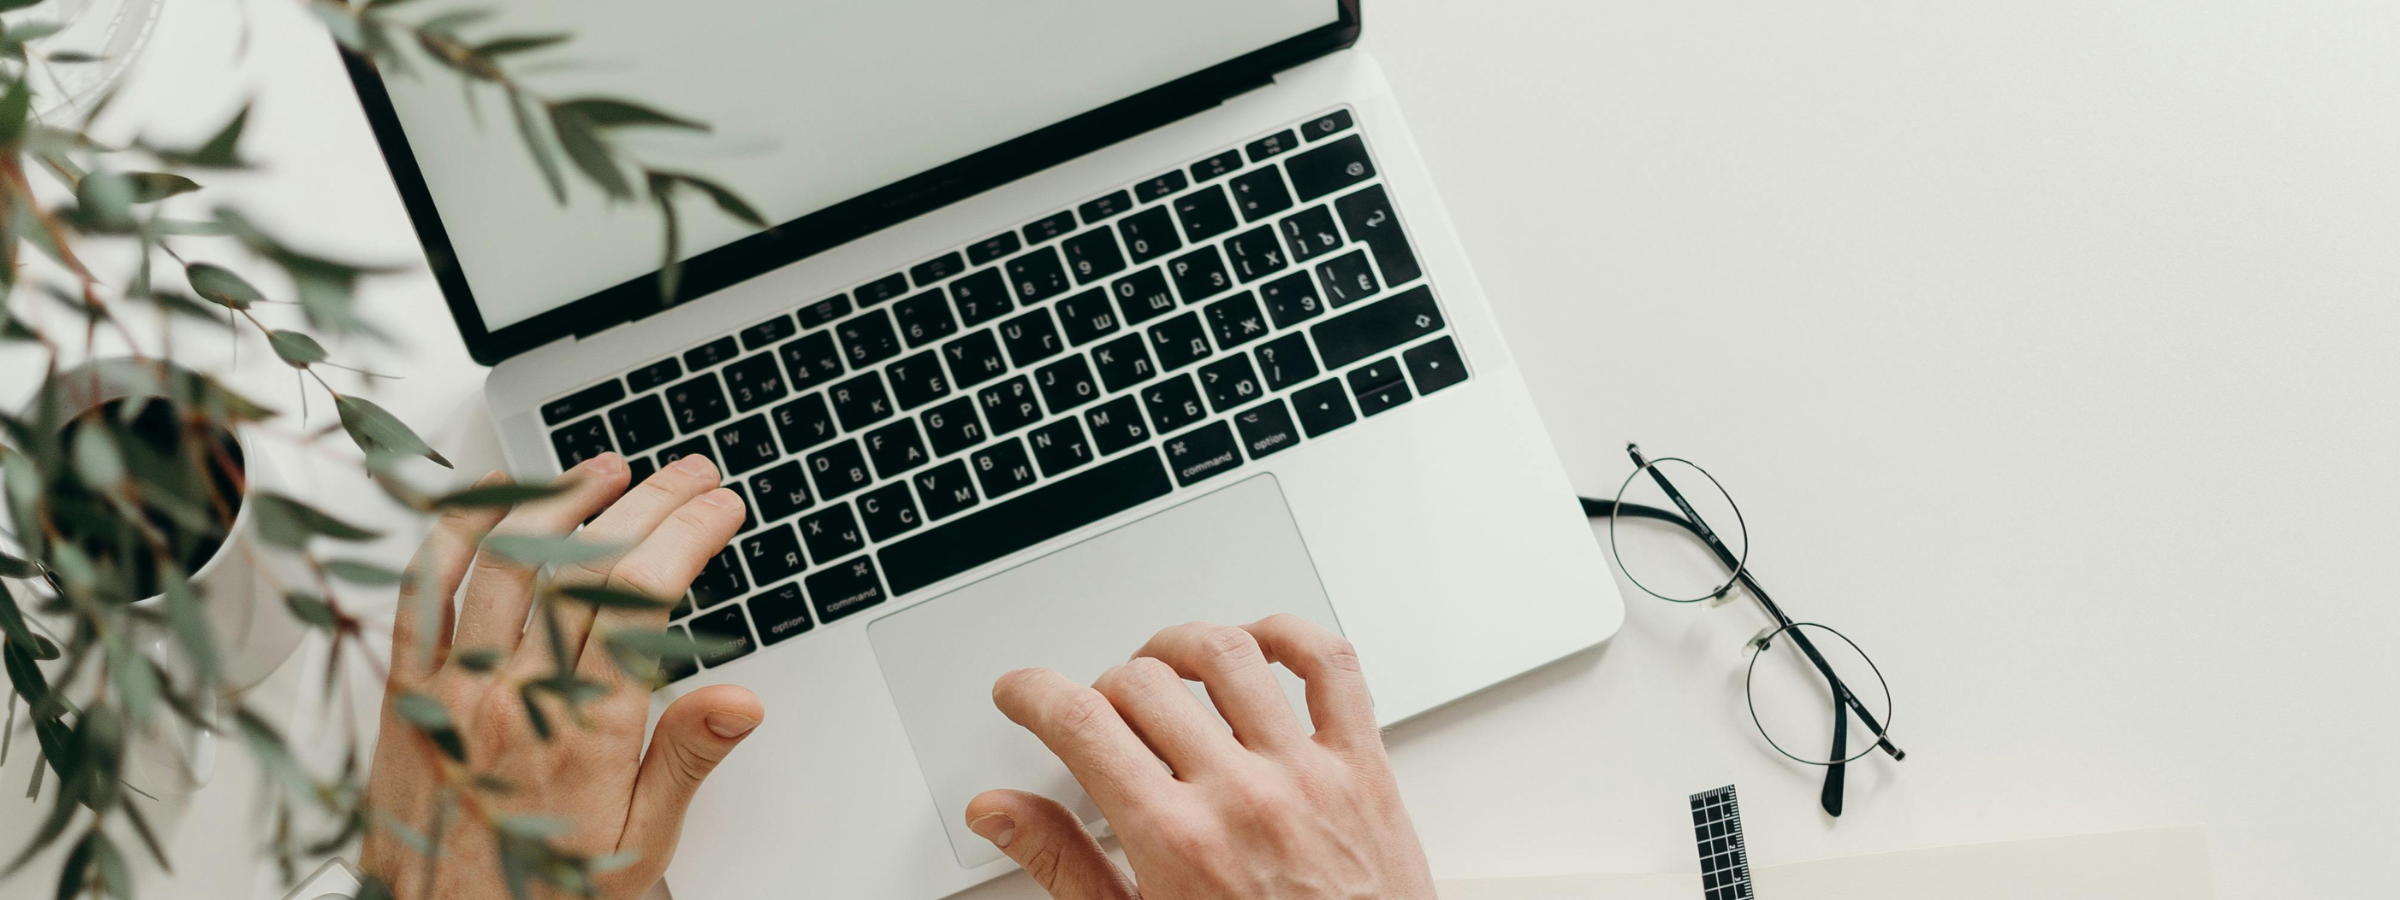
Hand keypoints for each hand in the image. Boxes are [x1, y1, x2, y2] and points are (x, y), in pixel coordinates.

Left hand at [360, 452, 760, 899]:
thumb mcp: (638, 847)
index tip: (720, 509)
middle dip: (650, 504)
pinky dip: (456, 531)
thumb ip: (684, 760)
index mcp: (582, 733)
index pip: (645, 598)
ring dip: (565, 500)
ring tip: (610, 469)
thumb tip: (740, 700)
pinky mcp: (403, 692)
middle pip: (588, 566)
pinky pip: (421, 591)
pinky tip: (495, 498)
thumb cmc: (541, 898)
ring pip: (509, 561)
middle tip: (691, 475)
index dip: (689, 535)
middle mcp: (512, 699)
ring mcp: (450, 689)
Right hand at [966, 617, 1435, 899]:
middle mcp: (1241, 797)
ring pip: (1230, 655)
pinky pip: (1332, 668)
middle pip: (1143, 683)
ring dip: (1179, 647)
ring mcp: (1307, 776)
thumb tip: (1000, 812)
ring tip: (1162, 669)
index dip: (1034, 694)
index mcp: (1176, 842)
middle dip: (1101, 688)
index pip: (1082, 725)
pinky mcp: (1364, 770)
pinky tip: (1259, 648)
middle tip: (1097, 715)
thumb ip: (1064, 864)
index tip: (1022, 693)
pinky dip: (1292, 636)